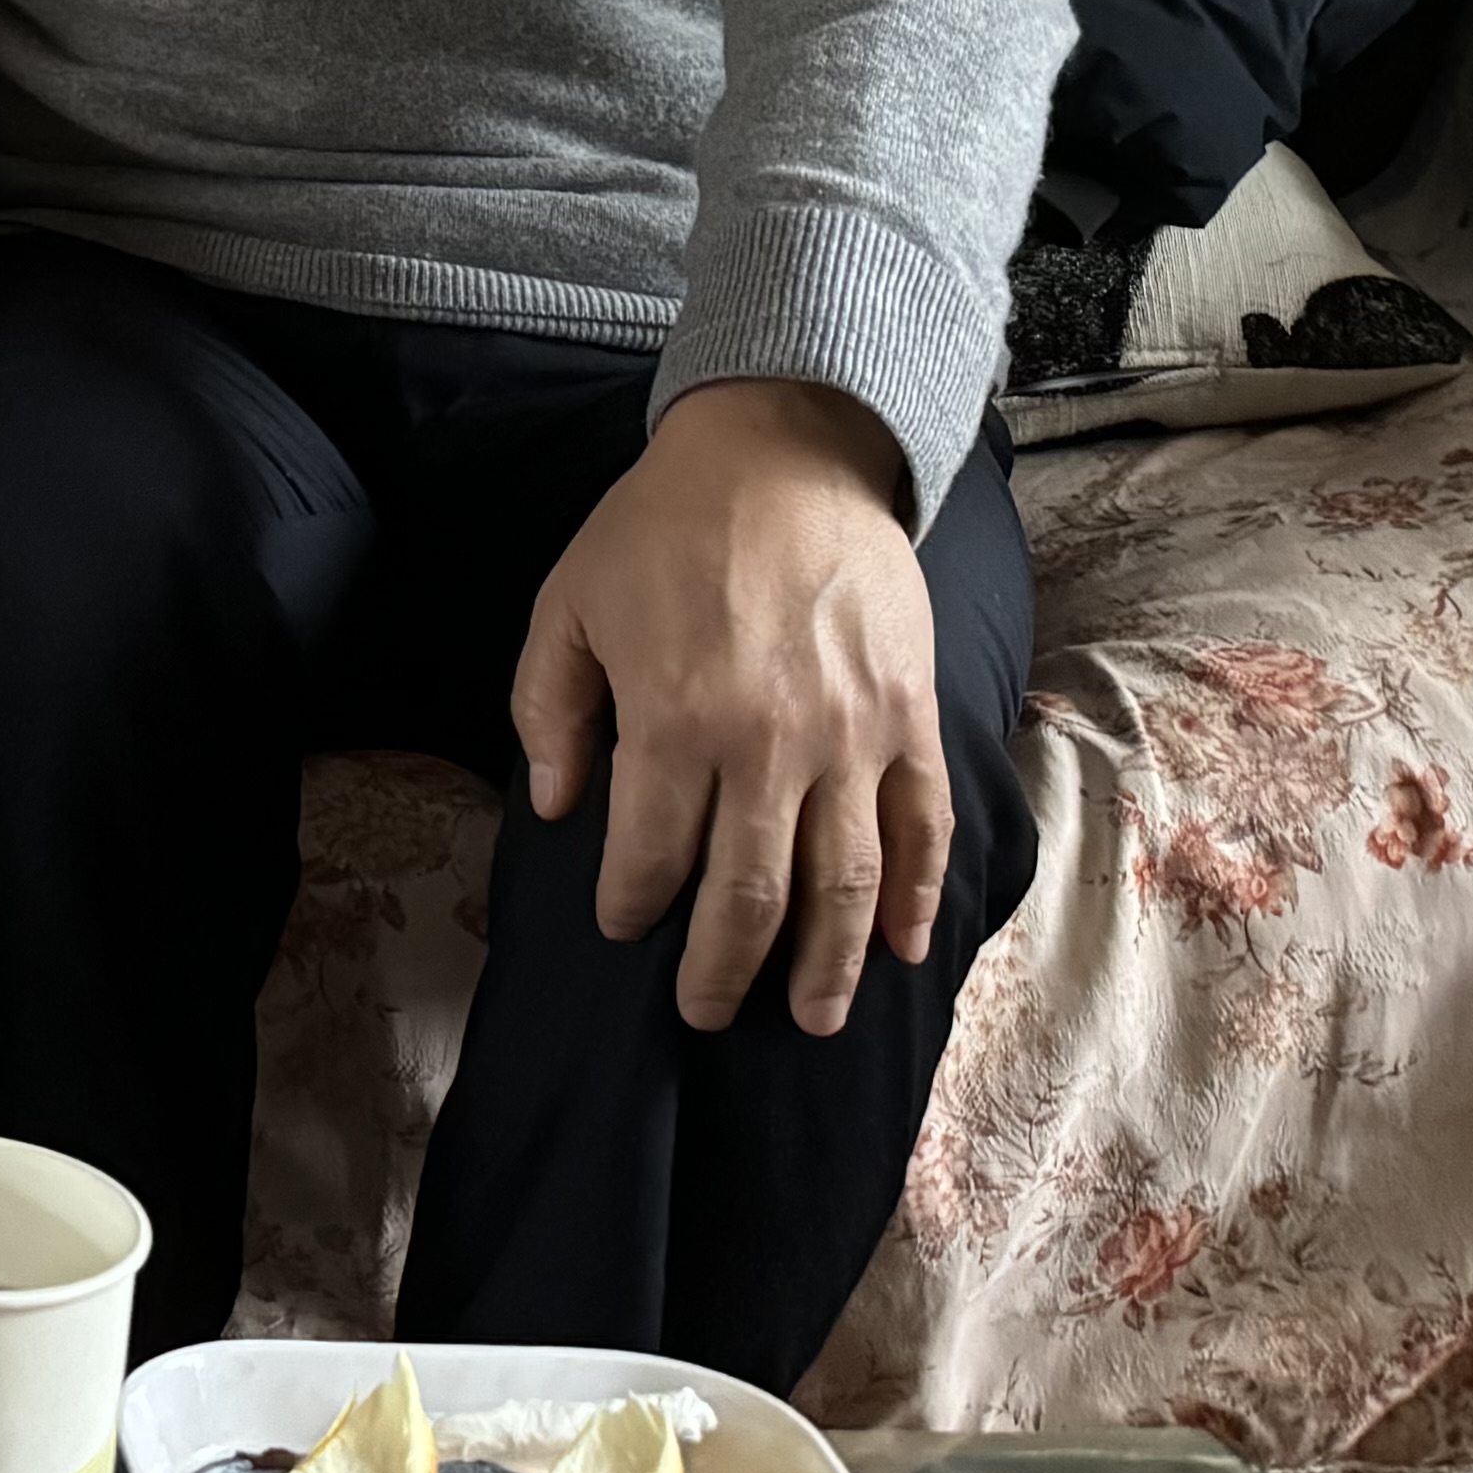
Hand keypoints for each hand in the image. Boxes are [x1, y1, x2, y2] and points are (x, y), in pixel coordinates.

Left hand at [509, 377, 947, 1037]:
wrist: (786, 452)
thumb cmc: (663, 527)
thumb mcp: (568, 602)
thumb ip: (550, 708)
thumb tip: (555, 807)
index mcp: (677, 720)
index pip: (653, 856)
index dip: (633, 907)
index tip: (623, 927)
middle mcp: (770, 745)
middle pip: (752, 895)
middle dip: (723, 966)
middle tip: (704, 1011)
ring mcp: (854, 737)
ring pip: (845, 883)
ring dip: (825, 963)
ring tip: (808, 1020)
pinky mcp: (913, 718)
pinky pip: (922, 827)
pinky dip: (915, 897)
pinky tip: (899, 949)